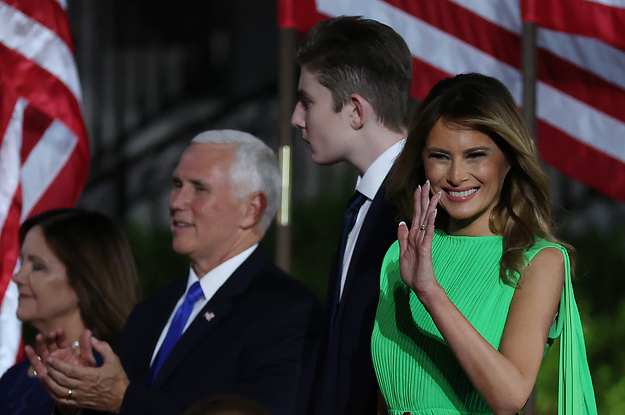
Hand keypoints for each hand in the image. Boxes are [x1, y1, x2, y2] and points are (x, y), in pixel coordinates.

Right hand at [26, 329, 96, 379]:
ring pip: (43, 352)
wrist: (80, 390)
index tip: (59, 330)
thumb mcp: (88, 359)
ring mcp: (49, 363)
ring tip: (39, 337)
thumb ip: (87, 346)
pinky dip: (32, 356)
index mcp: (67, 350)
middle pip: (51, 344)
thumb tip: (88, 331)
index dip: (60, 335)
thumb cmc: (85, 373)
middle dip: (50, 338)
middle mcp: (57, 355)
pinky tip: (28, 348)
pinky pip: (36, 364)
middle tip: (50, 334)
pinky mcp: (43, 372)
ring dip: (40, 344)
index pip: (62, 340)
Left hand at [31, 336, 128, 413]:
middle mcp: (82, 387)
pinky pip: (62, 400)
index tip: (50, 358)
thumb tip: (92, 338)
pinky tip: (50, 388)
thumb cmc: (118, 378)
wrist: (122, 398)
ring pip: (59, 390)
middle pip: (61, 379)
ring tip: (44, 375)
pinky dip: (54, 394)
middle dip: (51, 371)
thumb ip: (102, 347)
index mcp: (90, 376)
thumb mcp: (113, 360)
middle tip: (45, 363)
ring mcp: (79, 397)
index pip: (68, 370)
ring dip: (50, 383)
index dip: (57, 364)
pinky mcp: (79, 404)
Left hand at [397, 180, 441, 297]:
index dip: (417, 201)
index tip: (418, 188)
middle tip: (427, 182)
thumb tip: (402, 222)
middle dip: (424, 198)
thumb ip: (403, 237)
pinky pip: (428, 233)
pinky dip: (430, 222)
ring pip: (427, 220)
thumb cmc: (413, 272)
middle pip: (422, 213)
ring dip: (430, 206)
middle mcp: (420, 236)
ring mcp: (424, 241)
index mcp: (414, 236)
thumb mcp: (403, 252)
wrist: (421, 287)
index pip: (416, 215)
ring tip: (434, 193)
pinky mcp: (426, 248)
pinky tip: (433, 212)